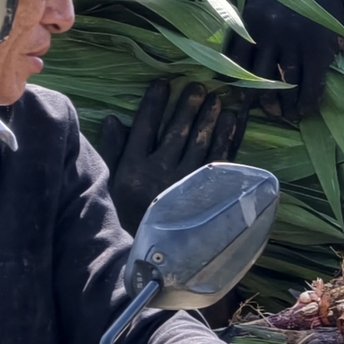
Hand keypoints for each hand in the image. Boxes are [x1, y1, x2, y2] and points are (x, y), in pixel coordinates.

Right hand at [95, 79, 250, 231]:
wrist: (150, 260)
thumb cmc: (127, 218)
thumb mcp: (111, 186)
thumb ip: (113, 151)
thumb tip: (114, 118)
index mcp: (132, 170)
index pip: (145, 128)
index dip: (154, 104)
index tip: (163, 83)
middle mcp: (159, 174)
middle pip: (176, 132)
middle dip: (187, 107)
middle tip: (198, 87)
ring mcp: (184, 185)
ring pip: (200, 144)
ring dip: (210, 119)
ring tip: (217, 99)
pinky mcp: (204, 195)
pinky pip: (219, 160)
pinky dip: (227, 139)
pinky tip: (232, 121)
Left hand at [235, 0, 343, 120]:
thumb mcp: (256, 0)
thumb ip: (237, 20)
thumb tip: (212, 49)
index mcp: (250, 20)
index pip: (237, 60)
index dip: (238, 84)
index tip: (241, 98)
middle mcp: (270, 31)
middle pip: (261, 77)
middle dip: (263, 101)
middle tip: (267, 112)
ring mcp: (295, 41)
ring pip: (287, 84)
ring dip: (287, 106)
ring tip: (287, 115)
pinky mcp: (318, 50)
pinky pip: (311, 83)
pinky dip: (308, 101)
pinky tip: (305, 110)